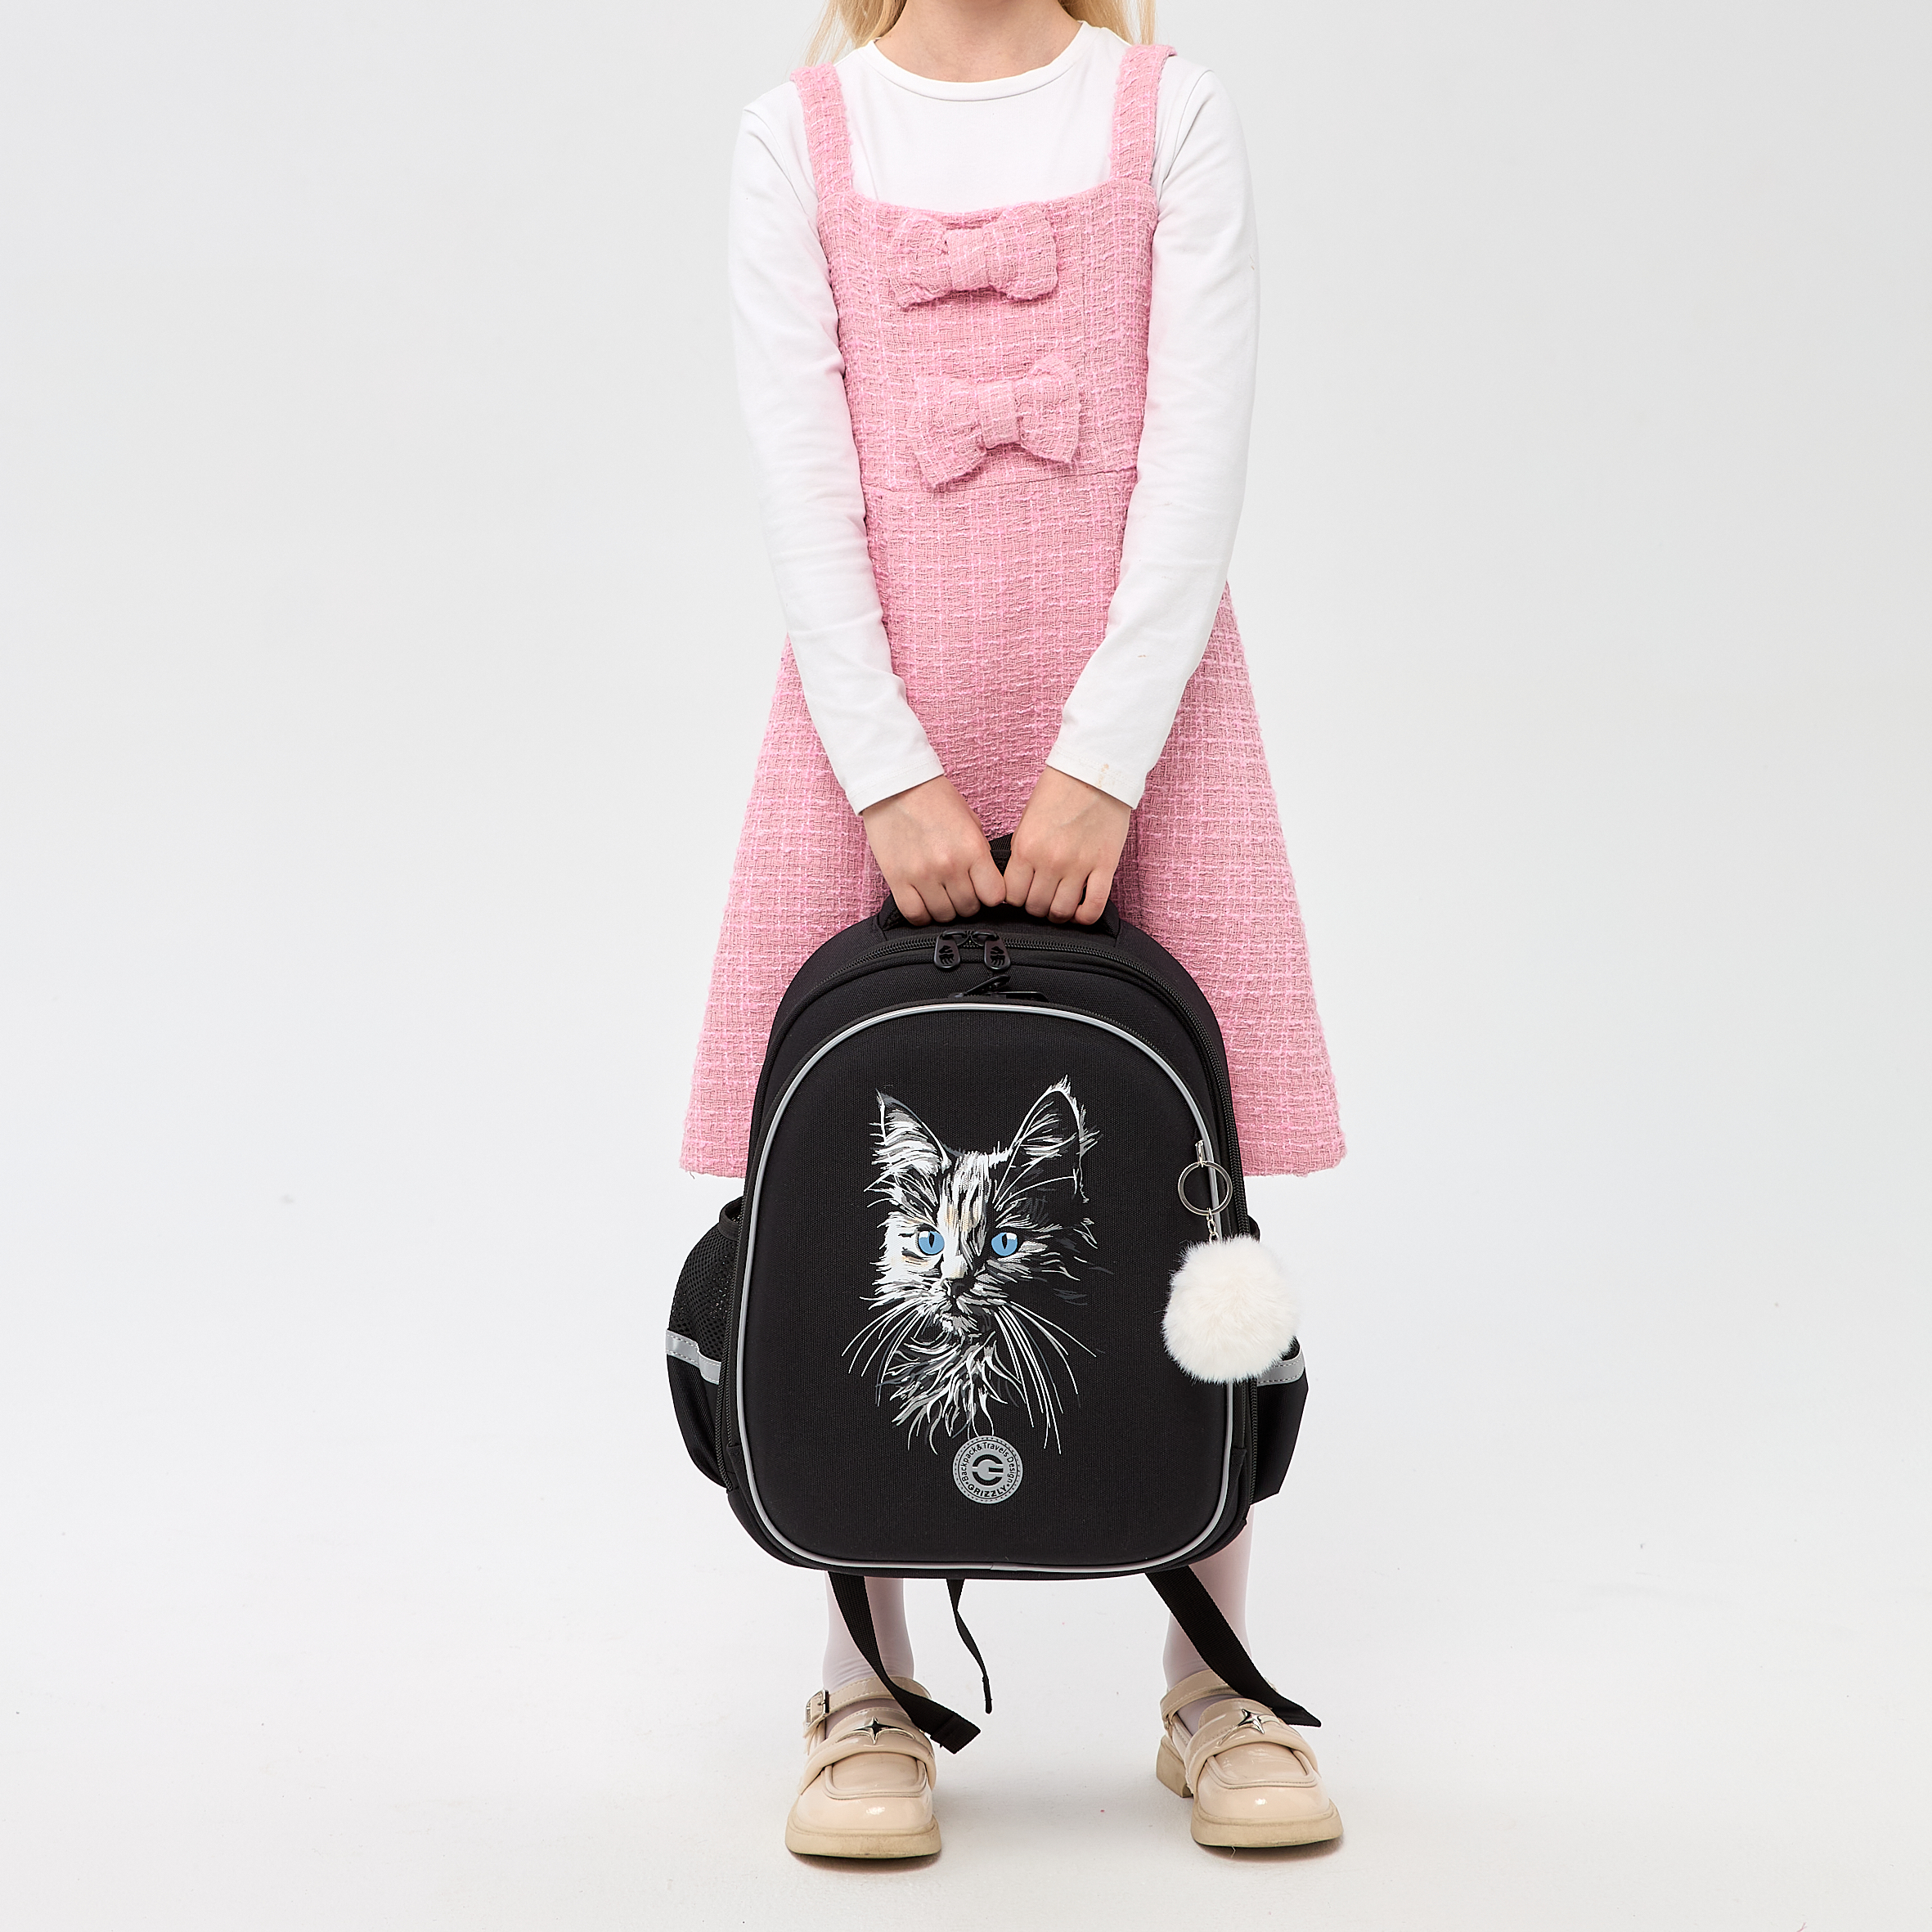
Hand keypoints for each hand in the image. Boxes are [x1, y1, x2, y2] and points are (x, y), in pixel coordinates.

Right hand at [861, 775, 1004, 926]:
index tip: (984, 890)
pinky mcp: (898, 880)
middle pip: (969, 908)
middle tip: (959, 890)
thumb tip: (986, 882)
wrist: (895, 786)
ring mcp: (923, 875)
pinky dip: (922, 914)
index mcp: (973, 848)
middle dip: (968, 902)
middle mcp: (950, 865)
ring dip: (945, 909)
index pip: (995, 896)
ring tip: (940, 894)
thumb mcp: (970, 821)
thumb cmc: (933, 799)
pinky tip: (923, 901)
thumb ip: (980, 853)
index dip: (990, 895)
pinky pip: (915, 914)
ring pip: (944, 915)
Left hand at [1006, 767, 1130, 924]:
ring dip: (1059, 914)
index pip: (1012, 896)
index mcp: (1026, 848)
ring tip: (1060, 905)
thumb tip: (1019, 883)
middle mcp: (1050, 861)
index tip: (1022, 895)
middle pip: (1035, 907)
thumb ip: (1022, 855)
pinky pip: (1093, 906)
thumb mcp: (1026, 822)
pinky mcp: (1104, 866)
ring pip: (1062, 912)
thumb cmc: (1060, 791)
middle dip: (1036, 908)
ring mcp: (1079, 865)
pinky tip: (1080, 911)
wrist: (1094, 772)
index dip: (1016, 899)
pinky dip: (1085, 916)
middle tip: (1042, 899)